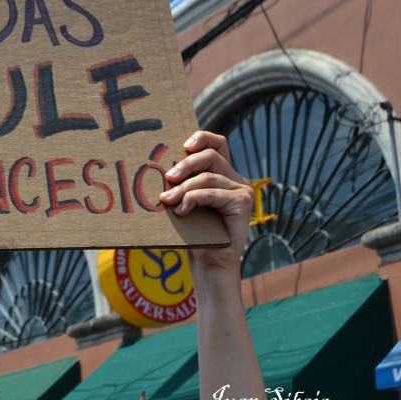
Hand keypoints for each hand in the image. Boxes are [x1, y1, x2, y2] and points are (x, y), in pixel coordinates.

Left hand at [158, 131, 252, 273]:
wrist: (208, 261)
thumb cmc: (193, 231)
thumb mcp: (184, 201)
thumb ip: (180, 183)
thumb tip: (157, 169)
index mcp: (221, 173)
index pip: (217, 144)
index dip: (203, 138)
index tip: (184, 145)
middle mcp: (234, 178)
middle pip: (211, 156)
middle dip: (186, 163)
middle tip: (169, 177)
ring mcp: (241, 190)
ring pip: (208, 177)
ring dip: (184, 188)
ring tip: (168, 200)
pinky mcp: (243, 202)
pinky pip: (213, 193)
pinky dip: (194, 199)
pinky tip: (182, 210)